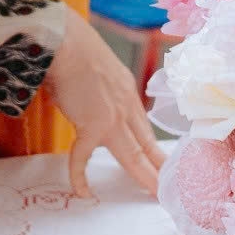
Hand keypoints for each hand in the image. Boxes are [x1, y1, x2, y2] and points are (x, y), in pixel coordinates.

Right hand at [44, 10, 163, 200]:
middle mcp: (126, 107)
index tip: (162, 162)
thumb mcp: (98, 70)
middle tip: (169, 186)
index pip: (145, 129)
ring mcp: (112, 118)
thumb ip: (98, 89)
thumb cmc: (73, 48)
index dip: (154, 149)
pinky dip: (80, 176)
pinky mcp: (92, 126)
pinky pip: (83, 157)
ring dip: (144, 176)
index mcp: (127, 93)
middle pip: (147, 146)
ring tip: (154, 193)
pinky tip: (83, 192)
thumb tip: (84, 99)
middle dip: (159, 168)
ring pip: (133, 156)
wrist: (66, 41)